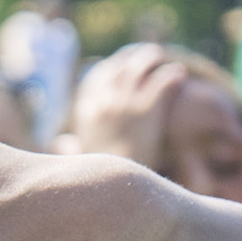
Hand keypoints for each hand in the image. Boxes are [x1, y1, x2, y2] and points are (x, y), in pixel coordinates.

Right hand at [66, 42, 185, 169]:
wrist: (112, 186)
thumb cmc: (96, 176)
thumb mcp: (77, 159)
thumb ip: (68, 148)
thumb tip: (62, 142)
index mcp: (87, 113)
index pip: (96, 82)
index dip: (108, 70)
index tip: (118, 64)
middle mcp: (104, 104)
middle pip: (118, 70)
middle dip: (130, 59)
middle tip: (144, 54)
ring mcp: (124, 105)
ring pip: (138, 70)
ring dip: (149, 59)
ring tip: (159, 55)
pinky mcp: (146, 111)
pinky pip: (160, 83)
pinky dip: (169, 75)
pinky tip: (179, 73)